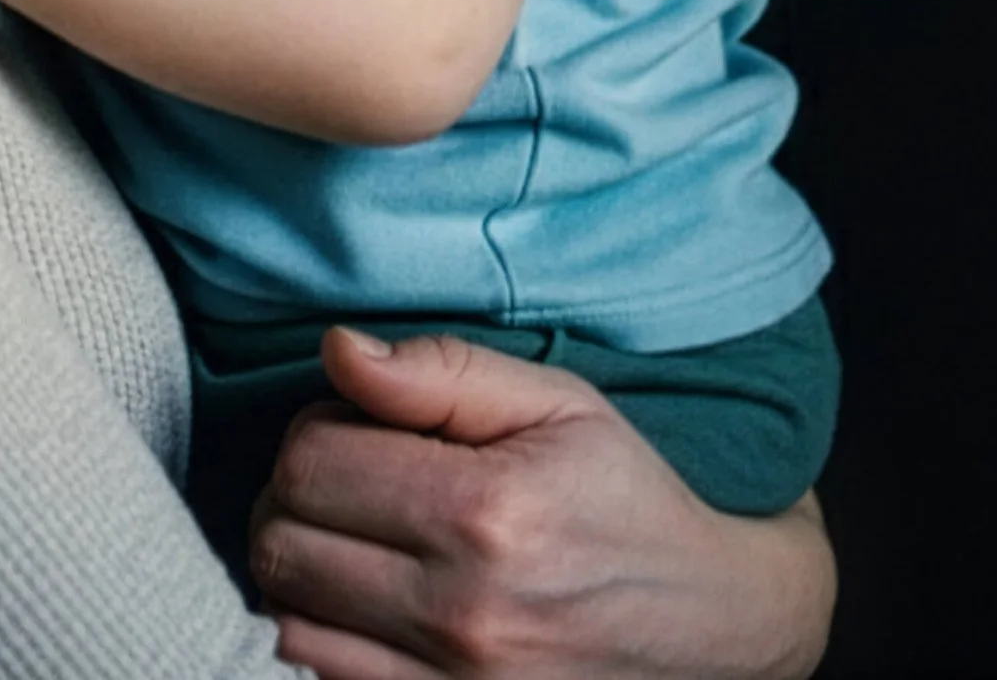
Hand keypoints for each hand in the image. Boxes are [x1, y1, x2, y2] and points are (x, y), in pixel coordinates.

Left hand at [251, 330, 833, 679]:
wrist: (713, 626)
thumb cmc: (623, 497)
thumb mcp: (555, 404)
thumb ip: (440, 371)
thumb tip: (338, 350)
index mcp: (487, 511)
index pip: (310, 459)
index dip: (314, 429)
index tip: (353, 430)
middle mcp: (465, 610)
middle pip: (283, 542)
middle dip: (291, 499)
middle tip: (341, 486)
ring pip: (288, 622)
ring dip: (297, 574)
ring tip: (346, 545)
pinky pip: (324, 679)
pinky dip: (320, 639)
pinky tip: (357, 605)